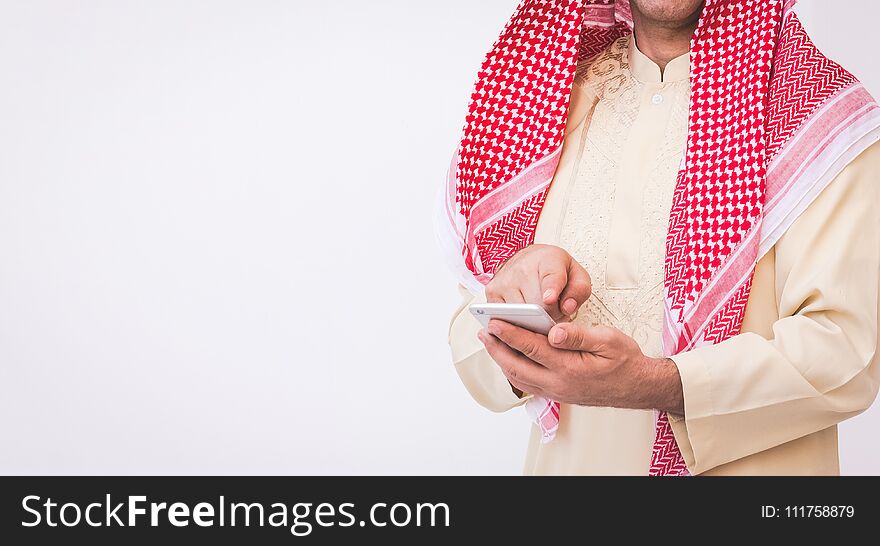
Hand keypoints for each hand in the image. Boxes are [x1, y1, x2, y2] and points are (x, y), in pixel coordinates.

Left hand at [477, 319, 683, 413]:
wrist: (637, 387)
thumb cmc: (624, 360)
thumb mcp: (608, 340)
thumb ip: (579, 335)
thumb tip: (554, 331)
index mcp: (570, 367)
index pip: (532, 348)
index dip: (510, 334)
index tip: (494, 322)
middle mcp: (558, 384)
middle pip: (517, 366)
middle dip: (497, 347)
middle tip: (483, 330)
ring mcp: (555, 392)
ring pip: (518, 378)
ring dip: (501, 359)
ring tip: (490, 341)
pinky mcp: (556, 394)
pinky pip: (527, 385)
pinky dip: (512, 370)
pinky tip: (507, 357)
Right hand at [486, 244, 591, 321]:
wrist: (530, 259)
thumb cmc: (555, 271)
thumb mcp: (577, 277)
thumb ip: (579, 292)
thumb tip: (567, 308)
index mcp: (549, 259)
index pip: (550, 277)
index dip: (551, 289)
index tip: (549, 299)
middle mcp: (522, 267)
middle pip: (536, 306)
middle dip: (548, 318)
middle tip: (552, 315)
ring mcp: (504, 280)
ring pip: (519, 315)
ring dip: (531, 323)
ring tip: (538, 316)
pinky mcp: (491, 292)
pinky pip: (503, 318)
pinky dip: (514, 324)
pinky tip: (523, 320)